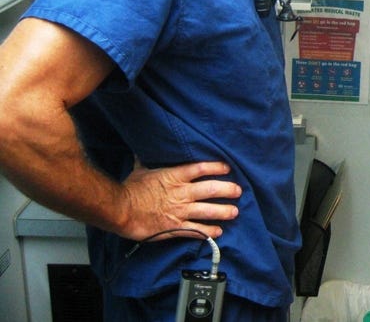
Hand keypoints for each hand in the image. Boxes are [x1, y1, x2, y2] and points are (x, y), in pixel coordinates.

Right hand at [117, 161, 241, 240]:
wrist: (120, 210)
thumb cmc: (130, 189)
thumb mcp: (140, 170)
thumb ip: (147, 161)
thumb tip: (144, 150)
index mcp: (174, 176)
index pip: (201, 168)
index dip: (217, 167)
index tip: (228, 168)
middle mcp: (181, 193)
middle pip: (211, 189)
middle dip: (227, 190)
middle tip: (238, 191)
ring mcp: (180, 211)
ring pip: (208, 211)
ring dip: (224, 211)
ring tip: (234, 212)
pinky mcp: (175, 227)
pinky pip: (196, 230)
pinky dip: (209, 231)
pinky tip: (218, 232)